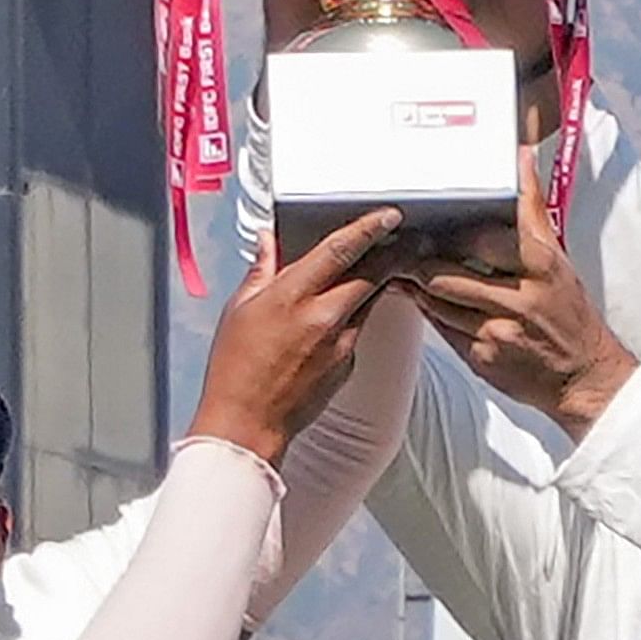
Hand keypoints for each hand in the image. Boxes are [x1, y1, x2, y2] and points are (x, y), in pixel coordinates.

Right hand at [188, 207, 402, 462]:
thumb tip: (269, 242)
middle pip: (371, 273)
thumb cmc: (236, 368)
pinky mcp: (350, 363)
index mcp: (291, 297)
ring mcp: (342, 342)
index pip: (340, 251)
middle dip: (392, 253)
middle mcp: (323, 317)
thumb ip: (262, 271)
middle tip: (404, 238)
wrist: (249, 423)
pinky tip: (345, 312)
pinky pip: (359, 328)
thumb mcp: (240, 309)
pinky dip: (356, 314)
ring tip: (383, 266)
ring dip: (378, 281)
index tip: (389, 216)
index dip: (369, 228)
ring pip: (370, 299)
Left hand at [412, 157, 637, 439]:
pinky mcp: (484, 358)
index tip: (429, 223)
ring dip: (417, 288)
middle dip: (420, 263)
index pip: (482, 239)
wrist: (585, 376)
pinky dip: (432, 314)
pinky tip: (426, 302)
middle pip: (448, 273)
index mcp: (542, 265)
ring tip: (405, 275)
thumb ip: (532, 209)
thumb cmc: (570, 313)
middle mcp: (522, 298)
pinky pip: (443, 330)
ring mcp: (500, 330)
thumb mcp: (557, 258)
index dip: (450, 233)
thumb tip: (522, 155)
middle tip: (402, 250)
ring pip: (438, 302)